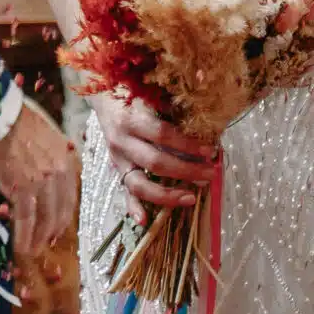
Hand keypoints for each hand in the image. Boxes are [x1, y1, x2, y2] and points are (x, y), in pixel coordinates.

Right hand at [0, 98, 78, 252]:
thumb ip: (55, 165)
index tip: (57, 230)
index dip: (63, 218)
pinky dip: (24, 235)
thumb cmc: (25, 128)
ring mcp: (42, 182)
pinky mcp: (23, 187)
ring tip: (33, 250)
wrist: (7, 119)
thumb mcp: (52, 144)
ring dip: (39, 238)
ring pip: (44, 218)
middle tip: (45, 244)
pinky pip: (25, 218)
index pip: (70, 199)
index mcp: (68, 164)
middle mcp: (60, 175)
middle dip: (53, 232)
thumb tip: (48, 186)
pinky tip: (21, 246)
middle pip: (60, 212)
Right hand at [93, 89, 220, 219]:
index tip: (211, 150)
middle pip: (155, 162)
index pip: (163, 135)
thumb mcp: (151, 91)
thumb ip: (174, 101)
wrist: (103, 97)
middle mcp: (121, 142)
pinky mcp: (116, 170)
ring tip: (191, 198)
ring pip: (139, 184)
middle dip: (185, 171)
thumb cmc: (134, 92)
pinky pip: (124, 192)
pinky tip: (145, 221)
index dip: (188, 144)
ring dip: (166, 195)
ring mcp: (117, 159)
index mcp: (131, 119)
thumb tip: (206, 101)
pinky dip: (133, 207)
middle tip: (209, 174)